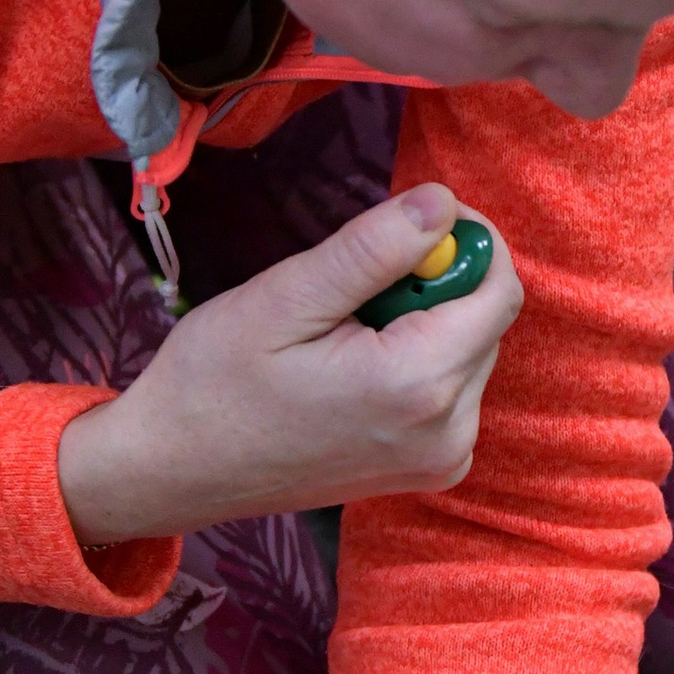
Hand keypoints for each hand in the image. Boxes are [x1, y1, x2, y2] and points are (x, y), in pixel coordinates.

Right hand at [56, 186, 520, 542]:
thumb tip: (442, 203)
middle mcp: (448, 432)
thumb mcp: (285, 298)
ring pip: (471, 350)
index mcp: (417, 387)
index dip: (462, 239)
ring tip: (344, 333)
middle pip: (486, 319)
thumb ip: (372, 250)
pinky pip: (454, 388)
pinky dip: (419, 360)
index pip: (498, 289)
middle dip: (433, 283)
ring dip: (424, 321)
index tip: (406, 220)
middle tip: (351, 285)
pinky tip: (355, 367)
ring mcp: (442, 459)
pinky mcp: (430, 469)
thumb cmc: (214, 383)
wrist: (175, 469)